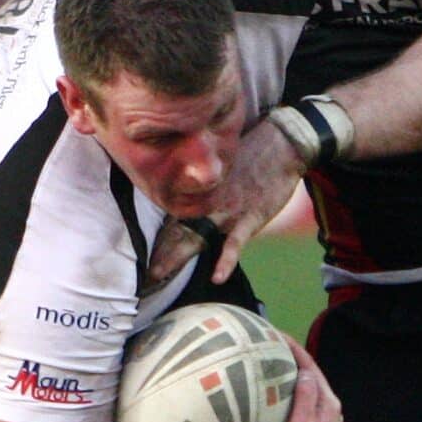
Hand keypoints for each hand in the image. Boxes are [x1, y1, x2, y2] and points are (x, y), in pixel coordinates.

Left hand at [148, 120, 307, 284]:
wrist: (282, 144)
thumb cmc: (254, 153)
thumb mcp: (222, 165)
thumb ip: (205, 181)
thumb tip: (188, 187)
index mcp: (200, 191)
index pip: (171, 216)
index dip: (156, 236)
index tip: (143, 254)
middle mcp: (207, 203)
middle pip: (176, 231)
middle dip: (158, 251)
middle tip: (140, 271)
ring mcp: (227, 212)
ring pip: (196, 237)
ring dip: (176, 256)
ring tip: (158, 274)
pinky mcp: (250, 218)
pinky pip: (235, 244)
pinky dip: (226, 261)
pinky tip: (217, 277)